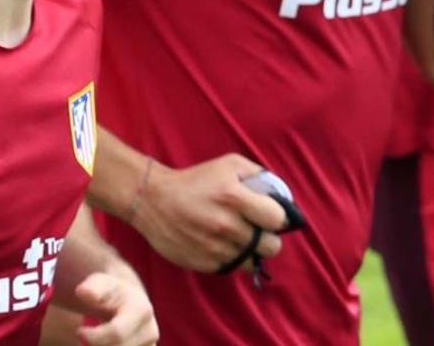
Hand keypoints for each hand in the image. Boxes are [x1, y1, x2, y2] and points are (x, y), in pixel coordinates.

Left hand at [74, 273, 157, 345]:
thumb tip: (83, 292)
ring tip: (98, 338)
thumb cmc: (109, 292)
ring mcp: (151, 345)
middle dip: (97, 344)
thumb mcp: (99, 284)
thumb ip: (91, 288)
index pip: (117, 333)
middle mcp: (151, 331)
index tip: (79, 331)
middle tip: (86, 335)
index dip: (95, 336)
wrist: (127, 300)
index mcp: (142, 310)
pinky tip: (104, 343)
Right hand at [131, 154, 286, 272]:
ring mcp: (215, 248)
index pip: (278, 220)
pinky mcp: (204, 264)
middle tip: (255, 229)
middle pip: (271, 247)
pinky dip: (231, 258)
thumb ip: (258, 175)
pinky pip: (233, 267)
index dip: (276, 217)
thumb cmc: (194, 180)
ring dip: (249, 251)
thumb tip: (281, 195)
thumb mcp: (227, 164)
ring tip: (236, 238)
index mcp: (233, 197)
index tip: (267, 214)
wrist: (152, 199)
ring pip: (253, 262)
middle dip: (267, 238)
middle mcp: (225, 225)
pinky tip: (220, 244)